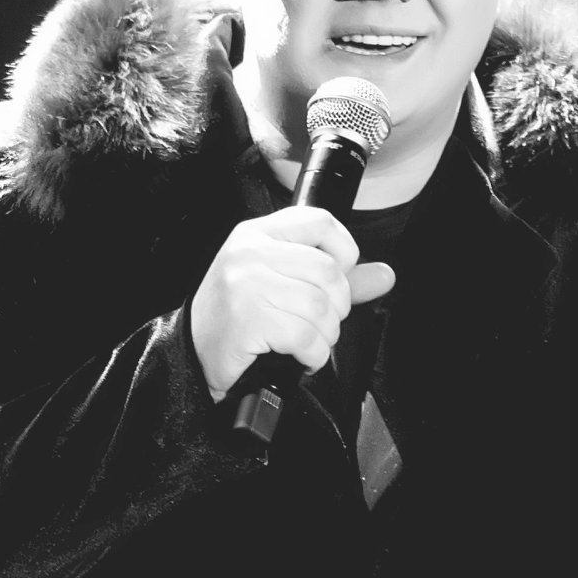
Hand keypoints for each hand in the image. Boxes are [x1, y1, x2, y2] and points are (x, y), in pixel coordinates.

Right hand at [190, 208, 394, 400]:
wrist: (191, 354)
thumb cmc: (237, 318)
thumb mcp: (282, 284)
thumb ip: (336, 279)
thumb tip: (385, 275)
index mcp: (259, 234)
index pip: (321, 221)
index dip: (345, 250)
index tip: (339, 277)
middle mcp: (251, 252)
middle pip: (329, 270)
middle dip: (337, 307)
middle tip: (320, 322)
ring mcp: (246, 284)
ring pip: (320, 306)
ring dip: (325, 335)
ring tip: (308, 342)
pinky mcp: (247, 319)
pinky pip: (305, 335)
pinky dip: (313, 354)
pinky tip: (301, 356)